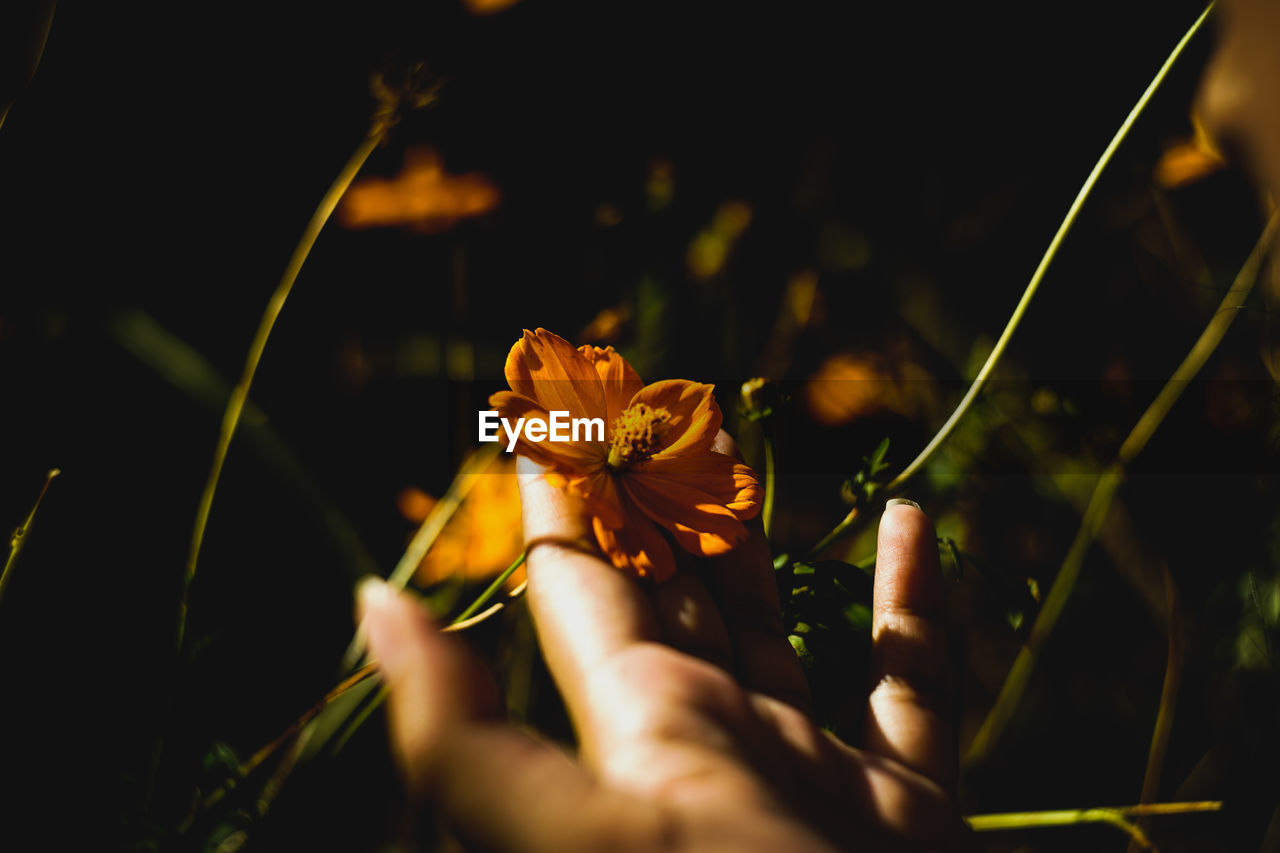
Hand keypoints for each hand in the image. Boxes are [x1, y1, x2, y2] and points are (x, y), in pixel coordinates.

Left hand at [359, 436, 967, 850]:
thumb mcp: (578, 840)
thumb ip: (463, 736)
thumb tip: (369, 600)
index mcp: (641, 728)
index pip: (582, 579)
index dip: (563, 491)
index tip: (552, 402)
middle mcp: (718, 739)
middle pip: (674, 585)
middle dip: (654, 492)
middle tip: (640, 399)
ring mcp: (814, 770)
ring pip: (778, 621)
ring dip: (757, 535)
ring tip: (737, 448)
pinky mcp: (910, 808)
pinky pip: (918, 684)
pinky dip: (917, 607)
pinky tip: (917, 525)